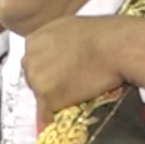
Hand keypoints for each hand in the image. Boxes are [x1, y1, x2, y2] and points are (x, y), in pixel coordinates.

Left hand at [21, 15, 144, 116]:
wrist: (114, 47)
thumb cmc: (100, 34)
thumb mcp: (68, 27)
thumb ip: (54, 42)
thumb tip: (57, 54)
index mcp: (33, 41)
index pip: (33, 61)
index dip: (48, 68)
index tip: (60, 72)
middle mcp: (29, 60)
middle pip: (33, 78)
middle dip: (48, 83)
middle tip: (70, 84)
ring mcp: (37, 81)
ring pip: (40, 96)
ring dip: (54, 98)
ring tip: (76, 94)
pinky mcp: (47, 99)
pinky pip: (47, 114)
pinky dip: (56, 116)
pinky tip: (70, 111)